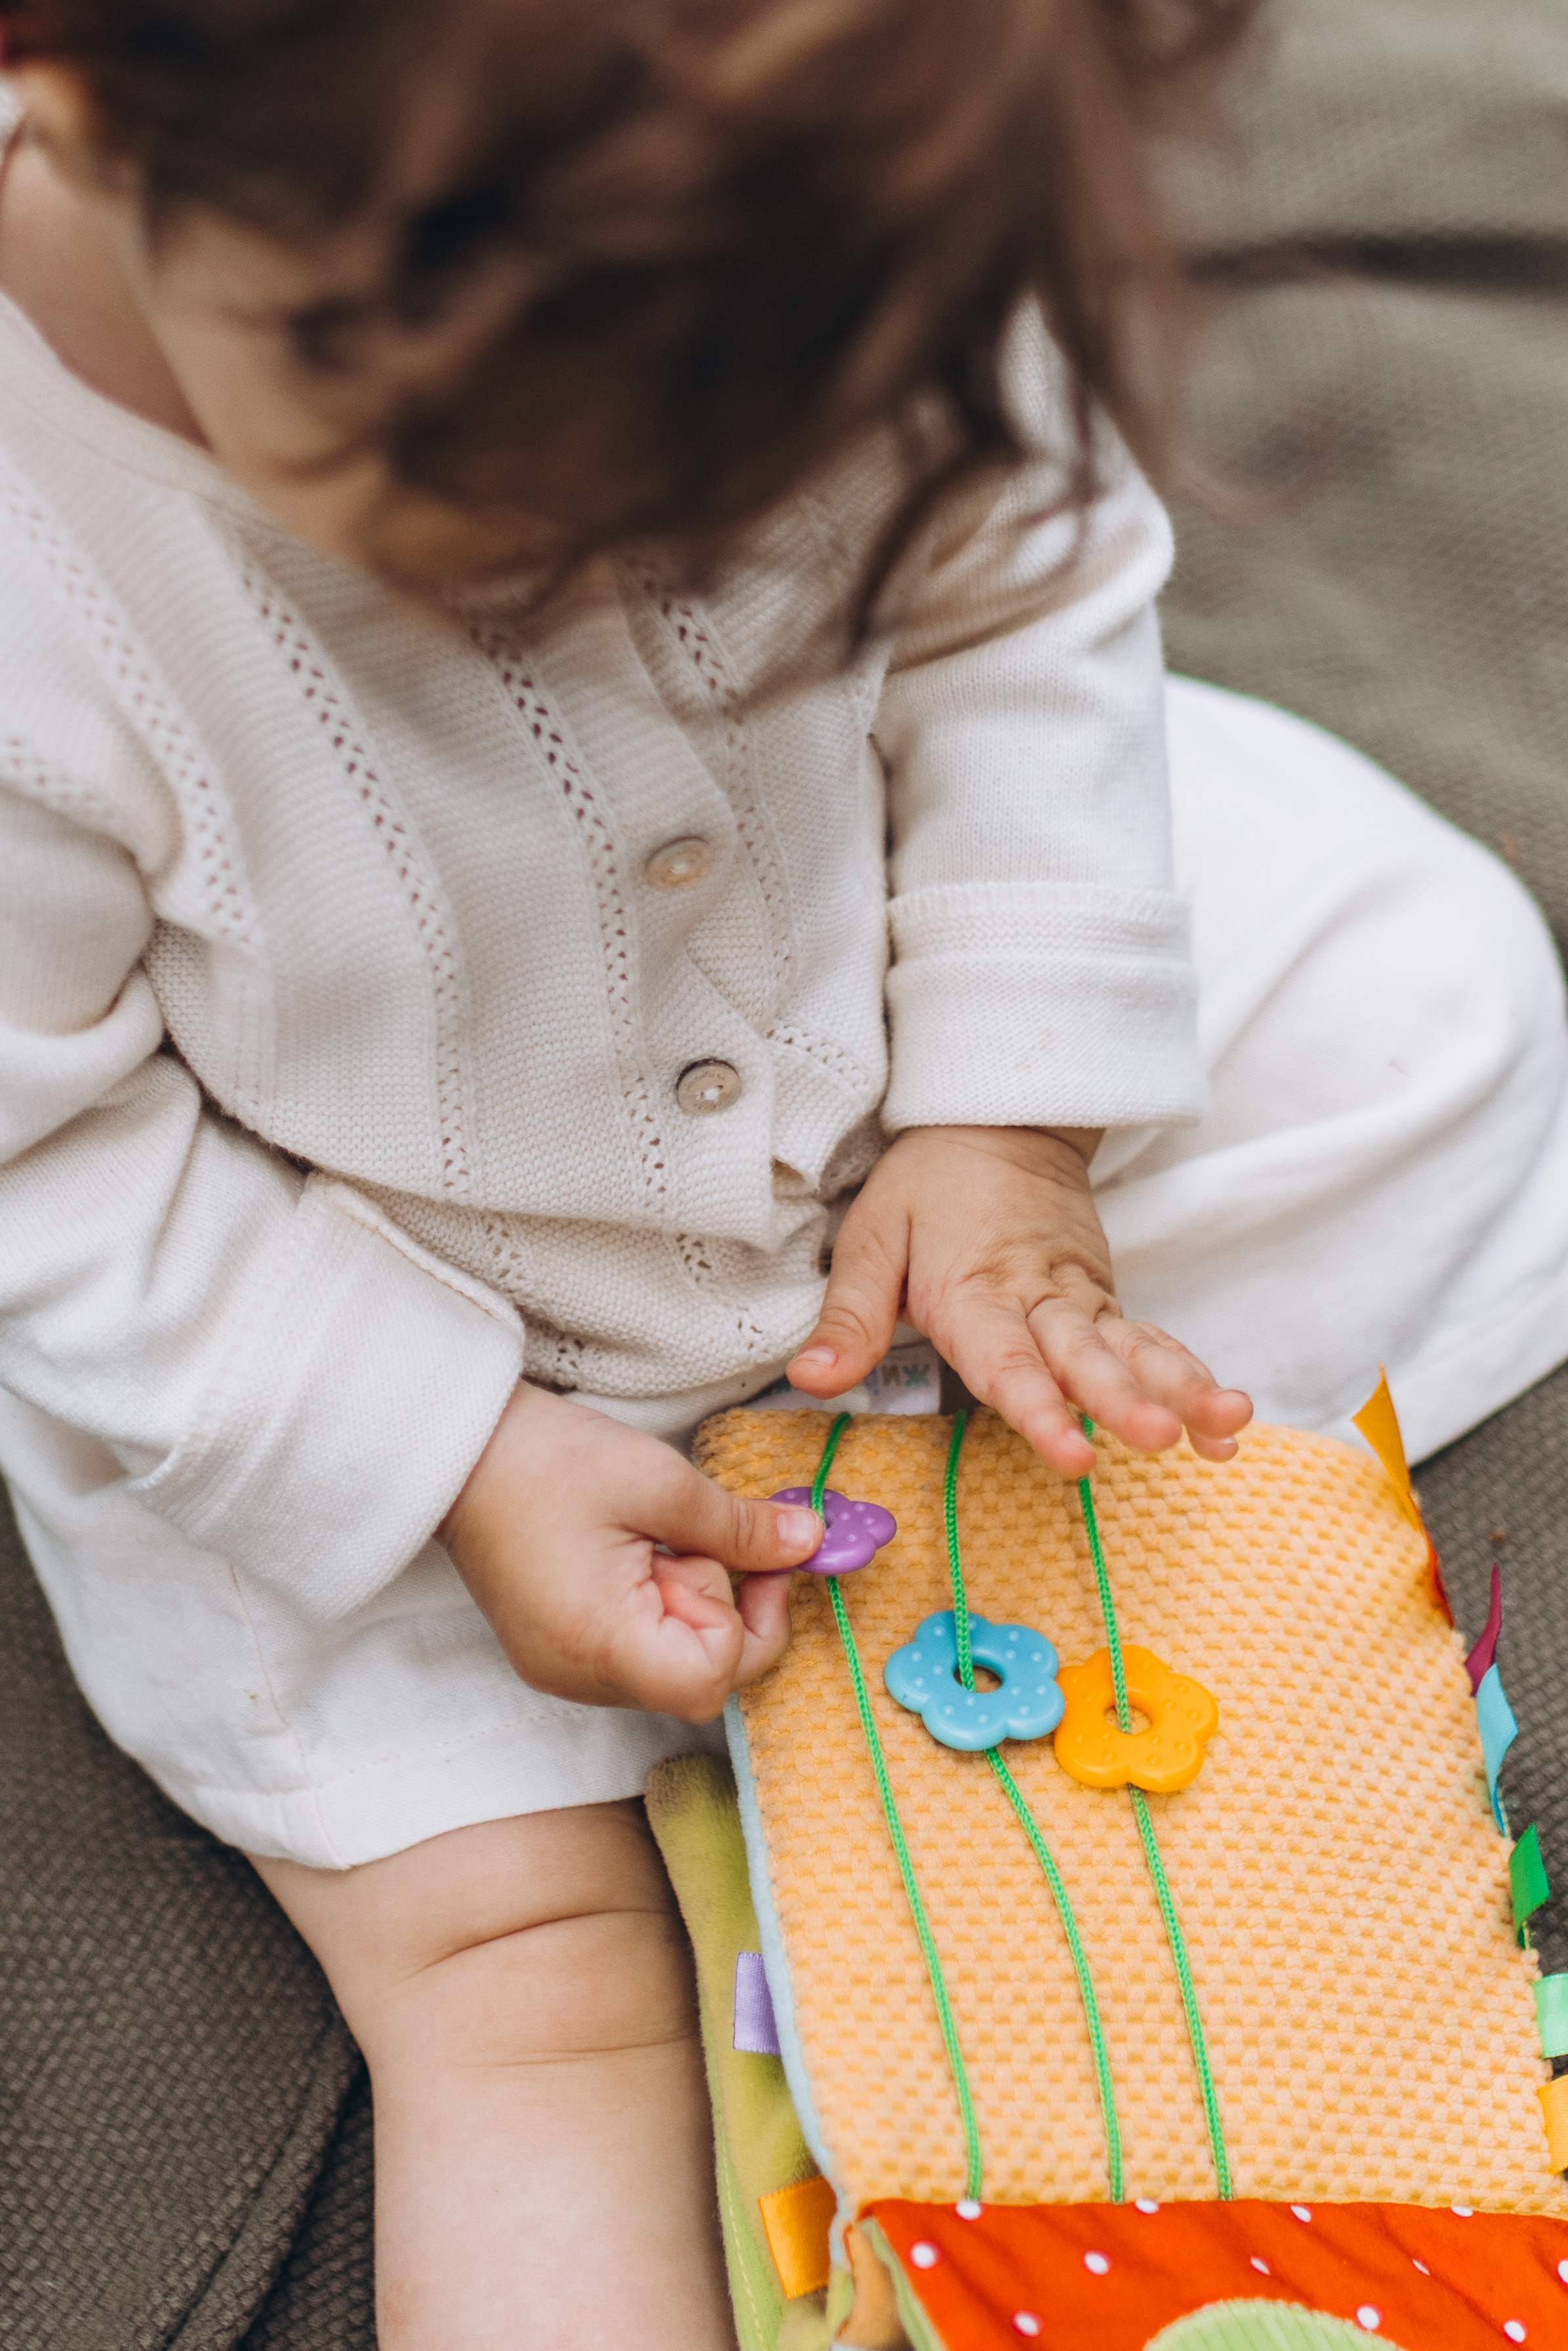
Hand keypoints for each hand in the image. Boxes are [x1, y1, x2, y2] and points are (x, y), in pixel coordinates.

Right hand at [437, 1385, 819, 1720]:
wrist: (457, 1449)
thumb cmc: (549, 1461)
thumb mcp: (661, 1482)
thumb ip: (741, 1527)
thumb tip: (810, 1543)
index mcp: (601, 1645)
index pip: (711, 1680)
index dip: (750, 1623)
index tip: (755, 1561)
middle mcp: (578, 1677)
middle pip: (696, 1681)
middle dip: (723, 1610)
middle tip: (705, 1539)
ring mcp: (562, 1669)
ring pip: (668, 1664)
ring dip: (689, 1604)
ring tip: (656, 1540)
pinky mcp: (556, 1649)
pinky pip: (635, 1649)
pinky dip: (656, 1606)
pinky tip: (636, 1554)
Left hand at [786, 1125, 1251, 1477]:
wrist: (997, 1117)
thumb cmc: (927, 1186)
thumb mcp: (870, 1237)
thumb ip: (848, 1316)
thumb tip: (813, 1381)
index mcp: (975, 1288)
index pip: (1007, 1359)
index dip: (1038, 1409)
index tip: (1071, 1454)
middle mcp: (1039, 1295)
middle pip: (1086, 1355)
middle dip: (1125, 1400)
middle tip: (1161, 1436)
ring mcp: (1082, 1295)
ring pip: (1135, 1346)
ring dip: (1181, 1386)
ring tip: (1225, 1426)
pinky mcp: (1107, 1295)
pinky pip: (1152, 1337)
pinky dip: (1192, 1372)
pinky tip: (1229, 1418)